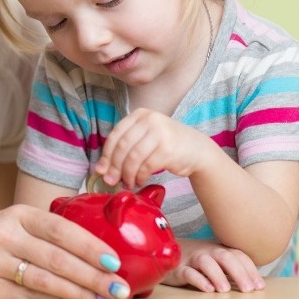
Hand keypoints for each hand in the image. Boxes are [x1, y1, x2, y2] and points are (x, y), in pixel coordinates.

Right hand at [0, 204, 130, 298]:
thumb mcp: (6, 222)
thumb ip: (41, 232)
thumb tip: (93, 251)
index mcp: (14, 214)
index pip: (60, 228)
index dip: (90, 245)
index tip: (115, 260)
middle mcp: (4, 236)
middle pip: (57, 258)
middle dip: (94, 275)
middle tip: (120, 287)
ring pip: (46, 281)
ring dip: (80, 293)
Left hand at [94, 108, 217, 187]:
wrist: (198, 150)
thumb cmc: (167, 145)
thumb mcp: (145, 138)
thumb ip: (125, 148)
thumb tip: (101, 170)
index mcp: (140, 114)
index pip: (115, 135)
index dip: (106, 155)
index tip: (101, 170)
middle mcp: (150, 120)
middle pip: (122, 147)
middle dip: (114, 167)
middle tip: (111, 181)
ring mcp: (160, 133)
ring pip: (133, 158)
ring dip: (127, 174)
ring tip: (127, 183)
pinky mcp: (168, 149)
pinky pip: (146, 166)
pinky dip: (140, 177)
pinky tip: (140, 181)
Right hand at [163, 239, 264, 292]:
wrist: (164, 252)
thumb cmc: (195, 261)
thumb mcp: (215, 261)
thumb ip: (232, 270)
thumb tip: (255, 285)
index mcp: (219, 250)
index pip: (238, 255)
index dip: (250, 270)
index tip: (259, 287)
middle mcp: (207, 252)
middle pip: (225, 257)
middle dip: (239, 273)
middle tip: (248, 290)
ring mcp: (192, 259)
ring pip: (206, 262)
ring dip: (218, 275)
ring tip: (225, 290)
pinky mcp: (178, 269)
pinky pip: (188, 272)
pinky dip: (198, 279)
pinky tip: (207, 289)